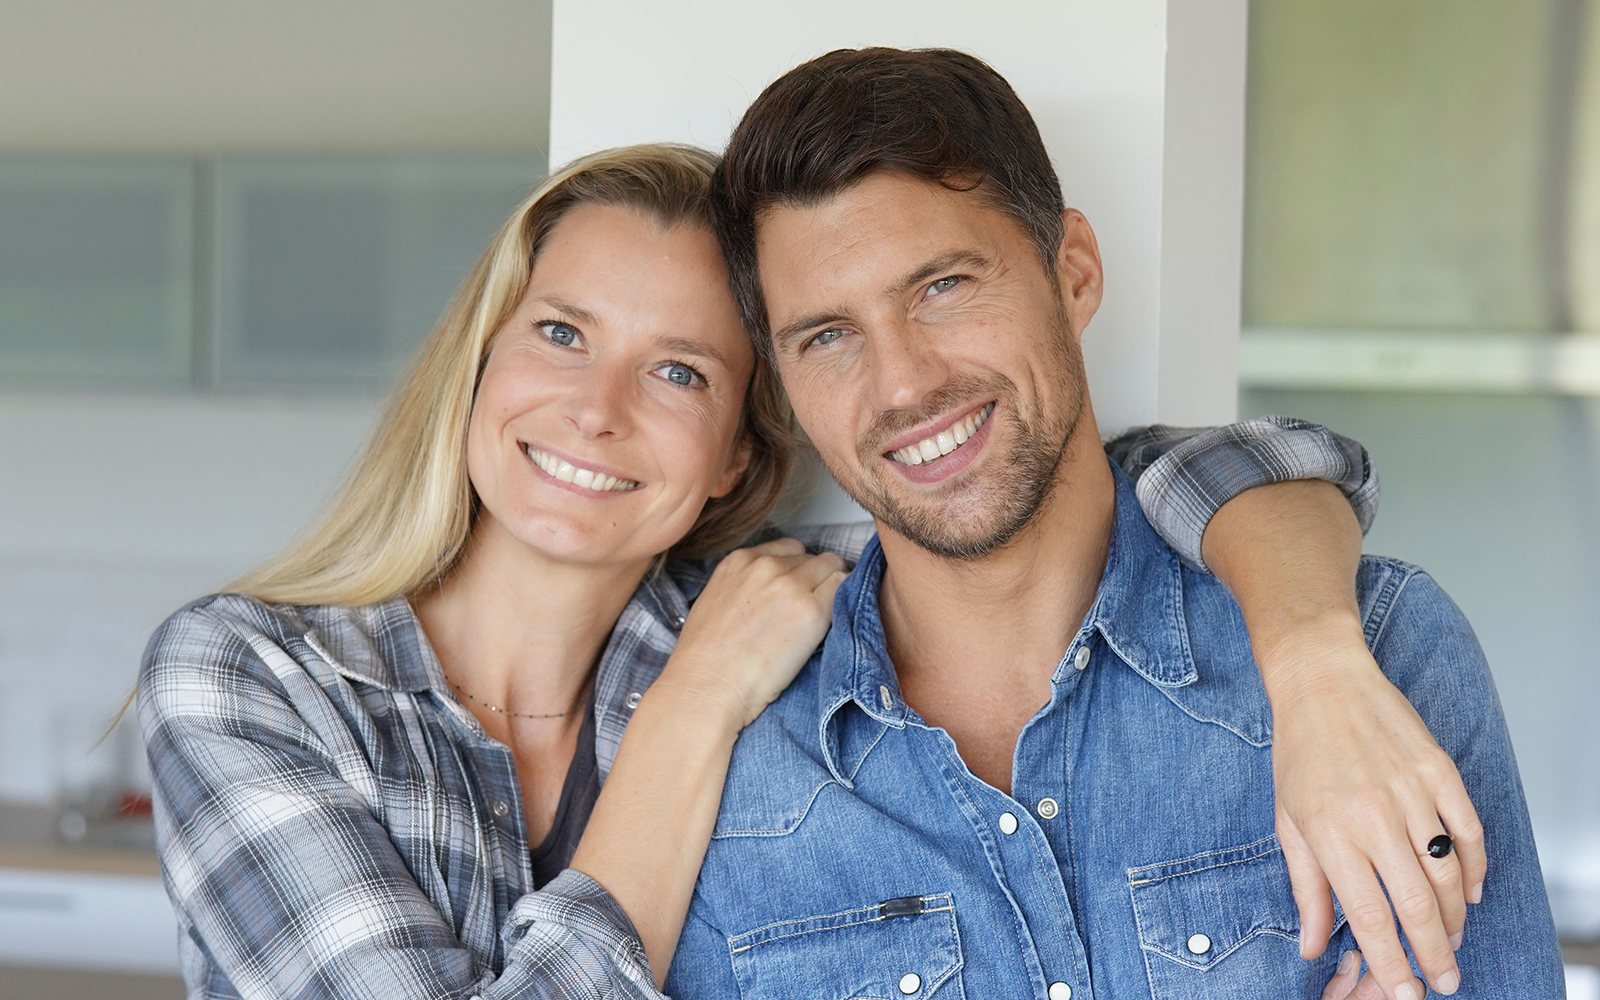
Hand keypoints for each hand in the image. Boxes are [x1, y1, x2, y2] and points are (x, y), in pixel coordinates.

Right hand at [661, 538, 846, 727]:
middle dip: (815, 580)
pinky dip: (842, 603)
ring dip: (831, 589)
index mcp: (739, 561)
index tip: (797, 589)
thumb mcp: (716, 602)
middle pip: (812, 558)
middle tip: (809, 610)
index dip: (797, 570)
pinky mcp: (812, 610)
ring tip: (819, 619)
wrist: (707, 686)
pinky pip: (843, 589)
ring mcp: (791, 585)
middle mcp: (766, 565)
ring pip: (833, 567)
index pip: (788, 549)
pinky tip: (828, 625)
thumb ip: (744, 585)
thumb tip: (770, 594)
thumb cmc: (704, 658)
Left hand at [1268, 618, 1483, 999]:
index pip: (1370, 915)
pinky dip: (1476, 867)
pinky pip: (1469, 831)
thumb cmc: (1299, 750)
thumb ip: (1305, 886)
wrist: (1323, 680)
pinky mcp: (1439, 771)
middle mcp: (1374, 816)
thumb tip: (1311, 944)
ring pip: (1449, 873)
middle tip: (1445, 979)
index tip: (1405, 991)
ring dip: (1457, 916)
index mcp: (1331, 832)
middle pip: (1418, 904)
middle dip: (1435, 952)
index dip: (1392, 961)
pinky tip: (1472, 890)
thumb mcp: (1287, 819)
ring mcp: (1411, 792)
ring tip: (1452, 939)